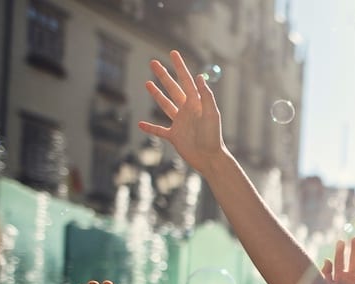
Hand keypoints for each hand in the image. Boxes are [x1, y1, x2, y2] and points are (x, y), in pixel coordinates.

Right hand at [139, 50, 225, 175]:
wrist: (210, 158)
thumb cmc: (213, 137)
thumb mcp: (211, 114)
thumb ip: (206, 96)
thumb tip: (199, 76)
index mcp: (196, 103)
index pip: (186, 80)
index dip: (180, 66)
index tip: (173, 52)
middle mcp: (187, 111)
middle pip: (172, 89)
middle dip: (163, 75)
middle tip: (153, 62)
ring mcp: (180, 123)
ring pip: (165, 105)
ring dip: (156, 94)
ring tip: (147, 83)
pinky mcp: (175, 136)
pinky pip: (159, 130)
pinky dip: (150, 128)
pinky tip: (140, 124)